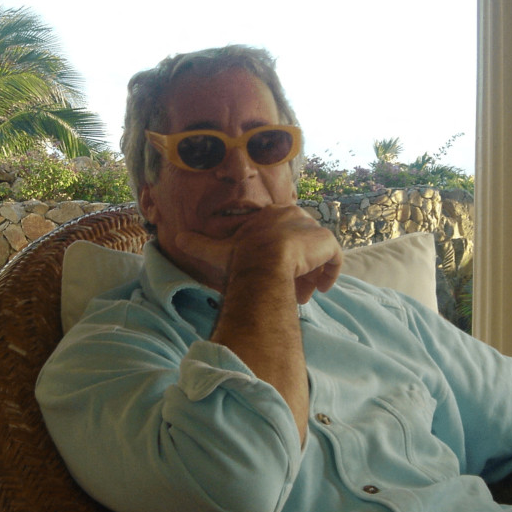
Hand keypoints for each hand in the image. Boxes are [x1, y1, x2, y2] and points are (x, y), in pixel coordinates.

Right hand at [175, 205, 341, 302]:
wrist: (264, 262)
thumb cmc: (241, 258)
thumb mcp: (219, 251)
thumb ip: (199, 244)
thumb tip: (176, 238)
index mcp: (270, 215)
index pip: (280, 234)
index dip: (278, 257)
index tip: (274, 277)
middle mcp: (292, 215)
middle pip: (299, 244)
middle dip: (296, 268)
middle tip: (290, 292)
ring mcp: (311, 227)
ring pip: (316, 253)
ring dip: (310, 275)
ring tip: (302, 296)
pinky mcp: (326, 241)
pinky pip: (335, 257)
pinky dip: (330, 273)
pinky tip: (321, 289)